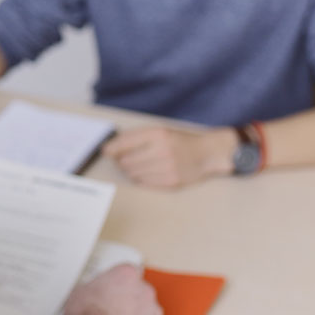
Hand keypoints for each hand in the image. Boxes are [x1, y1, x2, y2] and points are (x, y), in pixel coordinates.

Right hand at [63, 264, 165, 314]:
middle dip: (130, 300)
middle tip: (114, 311)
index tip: (112, 291)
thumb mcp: (82, 290)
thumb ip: (98, 285)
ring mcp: (153, 312)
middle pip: (141, 292)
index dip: (118, 284)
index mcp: (126, 275)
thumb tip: (96, 291)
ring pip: (148, 312)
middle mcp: (144, 290)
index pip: (127, 273)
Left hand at [103, 126, 231, 188]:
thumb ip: (135, 138)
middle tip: (125, 159)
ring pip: (133, 173)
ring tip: (140, 165)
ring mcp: (167, 168)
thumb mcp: (160, 131)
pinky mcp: (171, 182)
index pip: (124, 143)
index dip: (111, 148)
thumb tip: (110, 149)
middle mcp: (162, 150)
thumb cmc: (181, 141)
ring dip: (130, 170)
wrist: (208, 154)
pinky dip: (140, 178)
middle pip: (126, 160)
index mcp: (158, 134)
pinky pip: (144, 183)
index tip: (106, 151)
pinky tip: (147, 172)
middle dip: (121, 161)